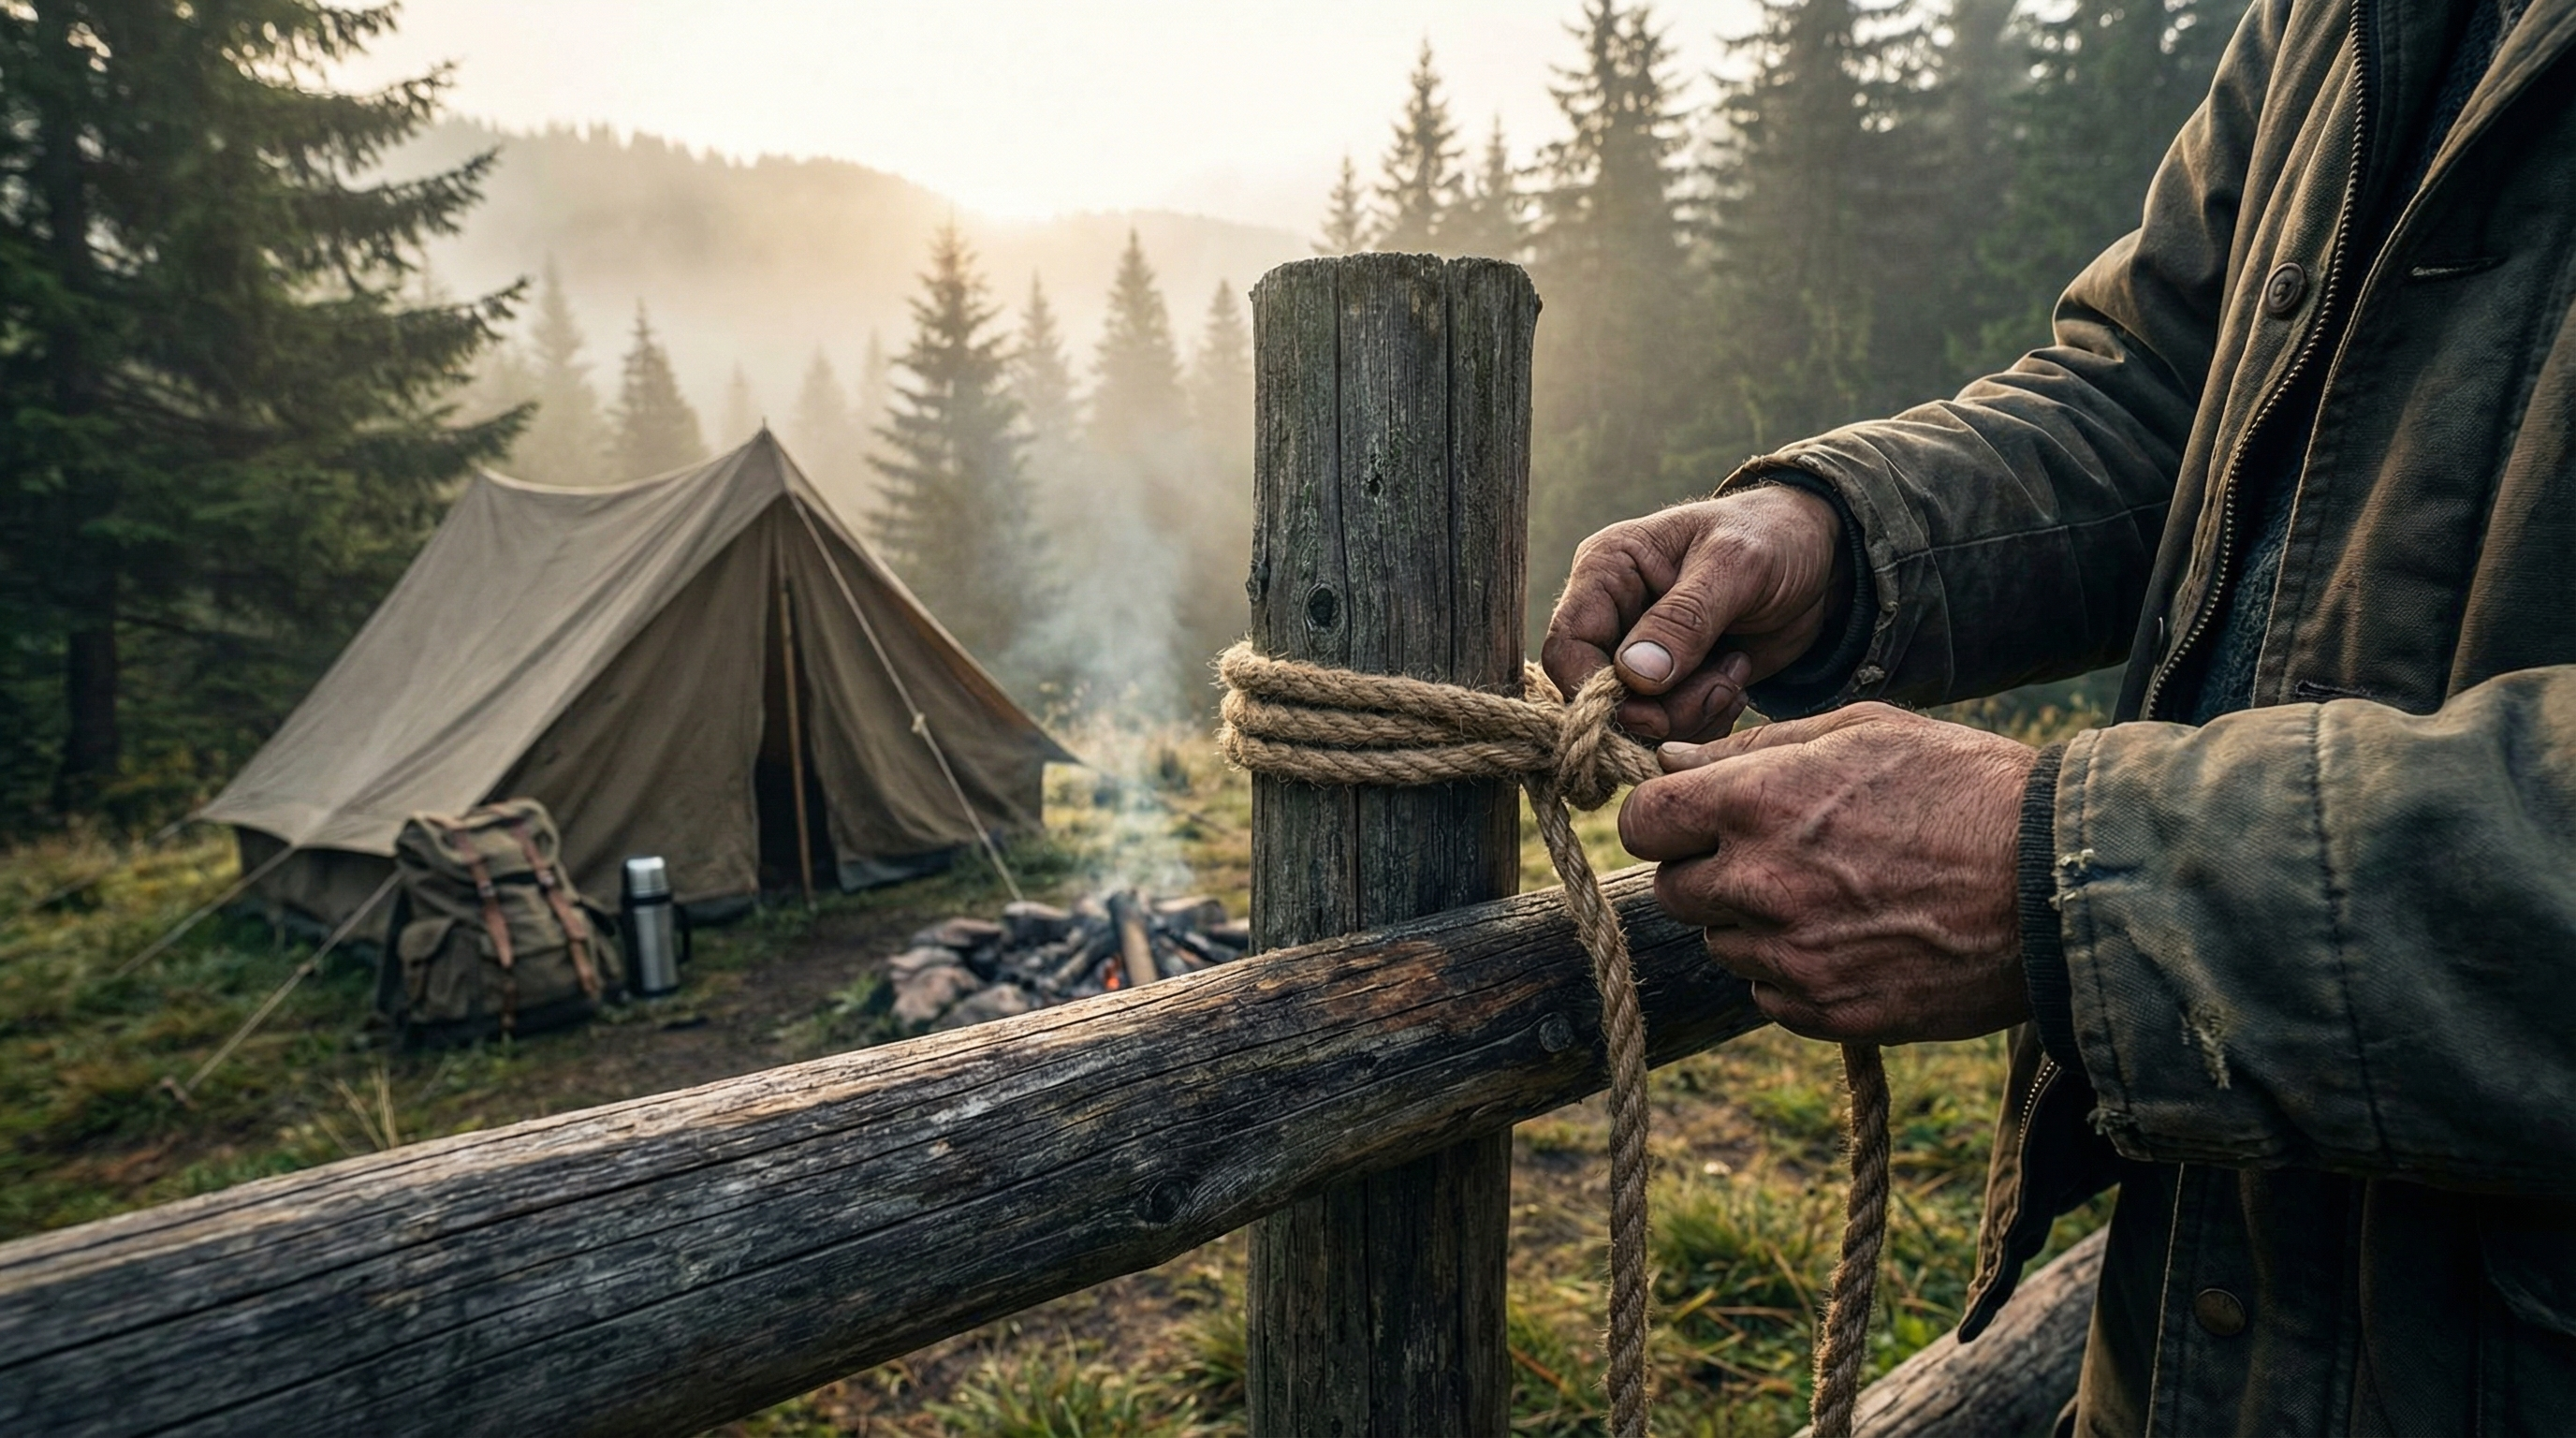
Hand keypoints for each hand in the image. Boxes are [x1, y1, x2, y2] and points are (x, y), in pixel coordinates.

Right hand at [1541, 485, 1848, 744]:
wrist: (1821, 561)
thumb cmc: (1773, 539)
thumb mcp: (1736, 566)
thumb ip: (1684, 620)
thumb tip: (1633, 677)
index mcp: (1606, 571)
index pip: (1566, 648)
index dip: (1596, 692)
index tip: (1650, 712)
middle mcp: (1611, 617)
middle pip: (1600, 698)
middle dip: (1660, 711)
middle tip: (1719, 688)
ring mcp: (1640, 655)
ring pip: (1637, 722)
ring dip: (1691, 716)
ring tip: (1733, 674)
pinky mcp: (1671, 685)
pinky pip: (1670, 730)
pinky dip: (1706, 721)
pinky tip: (1735, 681)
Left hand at [1619, 703, 2036, 1043]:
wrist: (2058, 882)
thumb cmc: (1966, 786)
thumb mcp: (1864, 730)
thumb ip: (1754, 746)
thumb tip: (1671, 759)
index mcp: (1756, 802)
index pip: (1643, 822)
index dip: (1665, 817)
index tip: (1694, 818)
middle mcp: (1759, 884)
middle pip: (1673, 891)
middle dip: (1708, 873)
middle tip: (1775, 857)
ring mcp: (1792, 957)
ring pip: (1722, 946)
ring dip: (1754, 925)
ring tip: (1833, 895)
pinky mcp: (1827, 1012)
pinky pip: (1768, 996)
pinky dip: (1793, 974)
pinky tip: (1853, 939)